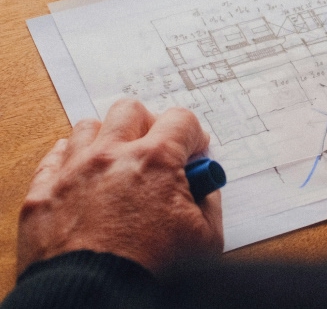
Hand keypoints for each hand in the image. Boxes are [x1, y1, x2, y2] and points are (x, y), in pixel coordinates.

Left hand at [17, 100, 222, 276]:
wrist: (94, 307)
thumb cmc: (149, 278)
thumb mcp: (205, 244)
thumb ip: (209, 203)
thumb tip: (204, 185)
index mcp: (155, 162)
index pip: (180, 119)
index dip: (192, 135)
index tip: (192, 152)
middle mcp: (111, 156)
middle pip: (130, 111)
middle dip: (148, 125)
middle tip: (154, 151)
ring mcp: (73, 172)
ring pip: (89, 128)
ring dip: (106, 139)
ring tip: (115, 165)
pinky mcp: (44, 194)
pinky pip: (54, 156)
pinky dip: (68, 161)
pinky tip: (81, 176)